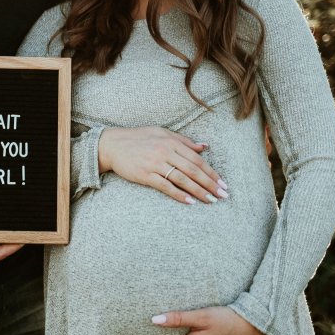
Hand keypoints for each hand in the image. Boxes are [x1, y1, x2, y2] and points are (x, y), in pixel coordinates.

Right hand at [98, 126, 227, 204]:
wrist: (112, 145)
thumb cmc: (138, 138)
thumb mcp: (161, 133)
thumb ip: (183, 141)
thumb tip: (204, 146)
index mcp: (171, 141)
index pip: (197, 159)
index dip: (211, 172)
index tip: (222, 183)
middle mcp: (165, 152)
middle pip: (193, 170)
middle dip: (210, 183)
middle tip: (223, 195)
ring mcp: (155, 164)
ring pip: (182, 179)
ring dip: (199, 191)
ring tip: (211, 200)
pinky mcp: (145, 175)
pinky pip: (165, 186)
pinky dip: (178, 194)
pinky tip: (189, 201)